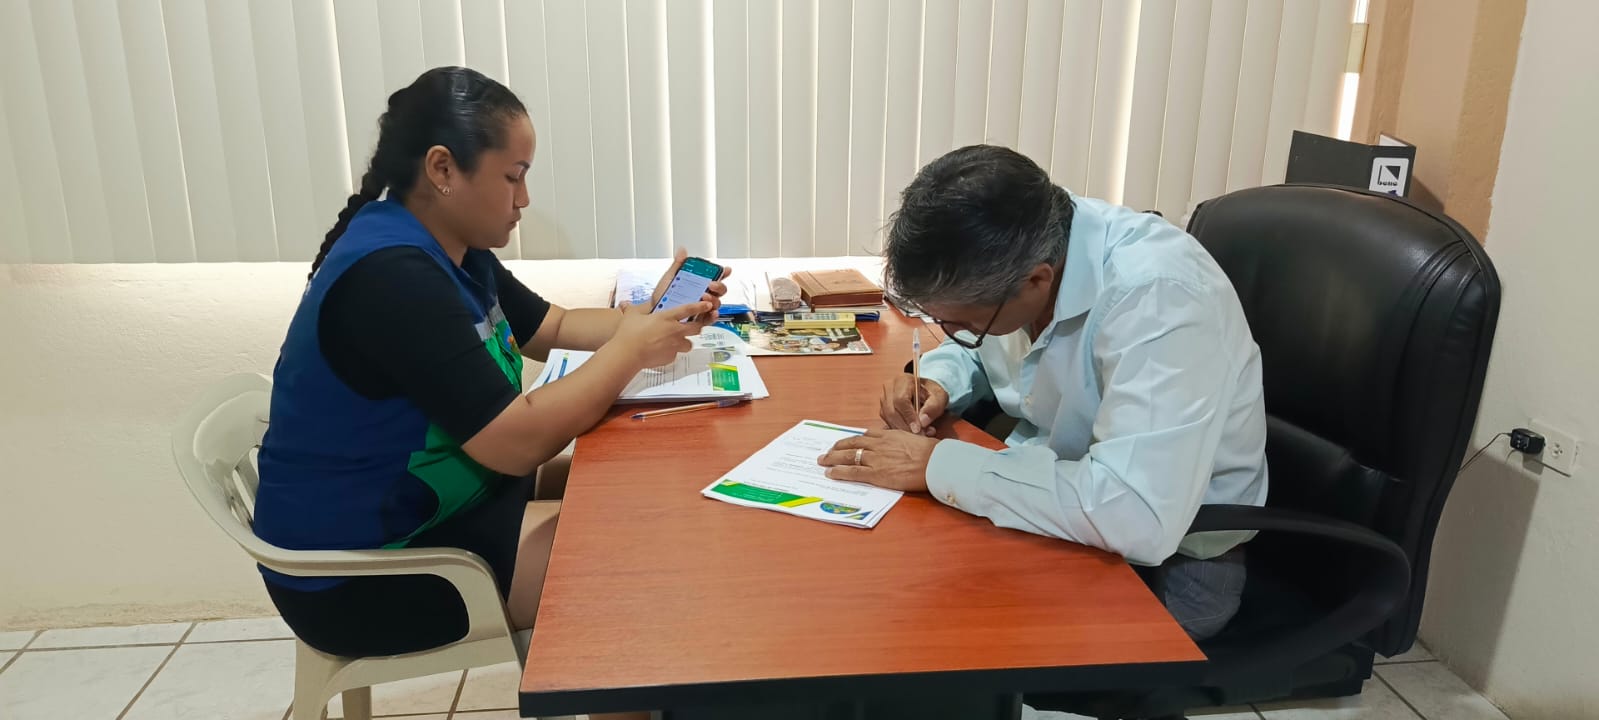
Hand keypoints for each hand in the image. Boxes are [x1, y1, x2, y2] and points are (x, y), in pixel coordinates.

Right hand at [612, 300, 708, 367]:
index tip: (708, 304)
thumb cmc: (629, 333)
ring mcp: (674, 345)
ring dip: (686, 341)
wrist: (629, 354)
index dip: (700, 306)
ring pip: (689, 344)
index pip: (689, 310)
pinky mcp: (670, 357)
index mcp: (667, 317)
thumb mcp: (630, 316)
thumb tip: (625, 304)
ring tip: (678, 341)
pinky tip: (663, 351)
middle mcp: (675, 331)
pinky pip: (676, 354)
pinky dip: (672, 353)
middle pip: (696, 328)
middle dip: (699, 325)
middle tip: (695, 324)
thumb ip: (632, 309)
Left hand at [650, 247, 731, 328]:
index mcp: (699, 284)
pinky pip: (711, 318)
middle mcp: (704, 295)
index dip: (723, 272)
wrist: (654, 311)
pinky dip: (713, 315)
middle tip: (710, 284)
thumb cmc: (662, 296)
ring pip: (717, 303)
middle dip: (719, 286)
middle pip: (720, 290)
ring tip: (704, 297)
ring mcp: (703, 308)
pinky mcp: (700, 320)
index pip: (715, 277)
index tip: (725, 269)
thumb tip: (682, 251)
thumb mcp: (670, 278)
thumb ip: (678, 265)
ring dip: (714, 299)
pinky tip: (711, 312)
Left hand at [816, 429, 939, 492]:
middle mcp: (879, 445)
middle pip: (852, 444)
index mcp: (889, 435)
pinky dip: (839, 472)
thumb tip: (900, 445)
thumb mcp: (914, 439)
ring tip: (823, 461)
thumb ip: (901, 441)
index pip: (865, 436)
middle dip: (837, 448)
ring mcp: (876, 459)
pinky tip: (830, 473)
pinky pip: (853, 472)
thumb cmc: (931, 452)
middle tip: (827, 452)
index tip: (845, 443)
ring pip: (848, 456)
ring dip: (833, 459)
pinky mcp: (877, 473)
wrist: (935, 462)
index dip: (852, 440)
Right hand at [880, 374, 948, 435]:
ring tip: (919, 434)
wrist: (926, 392)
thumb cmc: (932, 393)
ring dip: (902, 429)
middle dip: (905, 426)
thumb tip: (922, 422)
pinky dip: (898, 429)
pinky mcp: (883, 409)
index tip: (918, 429)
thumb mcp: (939, 397)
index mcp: (903, 380)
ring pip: (888, 418)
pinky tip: (911, 432)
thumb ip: (933, 407)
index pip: (900, 400)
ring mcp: (884, 398)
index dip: (908, 416)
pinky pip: (887, 422)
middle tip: (920, 435)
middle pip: (891, 411)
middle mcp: (889, 387)